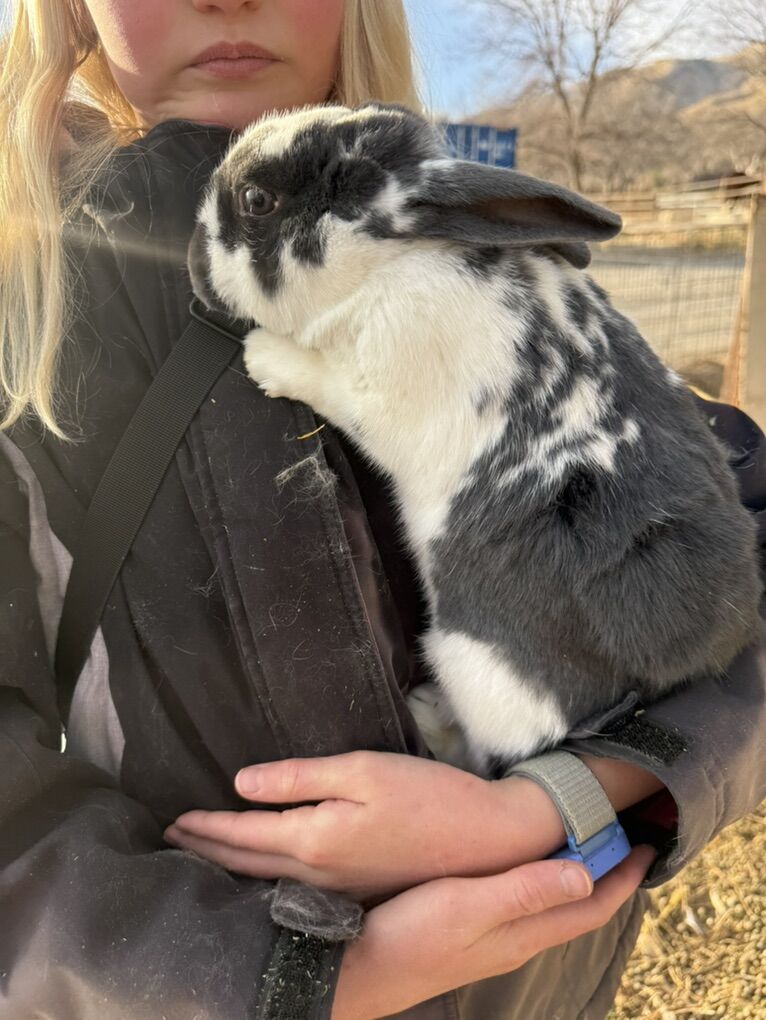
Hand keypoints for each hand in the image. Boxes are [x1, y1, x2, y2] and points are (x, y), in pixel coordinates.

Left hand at [164, 751, 570, 900]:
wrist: (486, 842)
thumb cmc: (427, 797)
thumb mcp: (363, 770)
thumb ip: (300, 778)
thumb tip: (242, 782)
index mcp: (315, 840)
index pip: (244, 835)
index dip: (206, 826)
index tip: (174, 821)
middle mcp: (319, 874)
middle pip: (248, 864)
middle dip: (208, 851)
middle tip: (176, 841)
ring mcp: (339, 889)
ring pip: (268, 881)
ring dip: (232, 867)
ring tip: (207, 856)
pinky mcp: (359, 890)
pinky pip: (293, 888)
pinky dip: (264, 877)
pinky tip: (262, 871)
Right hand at [330, 846, 656, 1019]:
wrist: (357, 969)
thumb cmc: (409, 936)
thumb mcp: (468, 906)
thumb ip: (524, 891)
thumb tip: (586, 875)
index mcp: (522, 932)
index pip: (590, 905)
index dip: (623, 877)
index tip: (648, 844)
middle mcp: (515, 938)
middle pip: (577, 905)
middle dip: (607, 873)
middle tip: (625, 833)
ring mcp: (492, 937)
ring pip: (551, 904)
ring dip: (576, 874)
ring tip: (587, 841)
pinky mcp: (470, 930)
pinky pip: (525, 902)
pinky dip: (542, 878)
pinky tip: (527, 863)